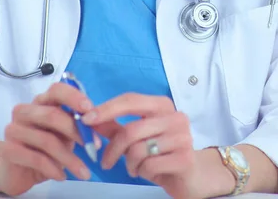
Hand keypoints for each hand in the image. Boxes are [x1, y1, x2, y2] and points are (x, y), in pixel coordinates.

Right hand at [0, 83, 100, 195]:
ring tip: (84, 172)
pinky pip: (36, 158)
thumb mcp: (67, 132)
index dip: (74, 97)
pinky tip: (62, 175)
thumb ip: (81, 123)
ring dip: (70, 158)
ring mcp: (14, 129)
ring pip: (47, 140)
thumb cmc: (47, 146)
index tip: (90, 110)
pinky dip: (53, 168)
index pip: (57, 90)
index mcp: (41, 101)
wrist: (18, 170)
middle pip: (52, 115)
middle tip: (94, 147)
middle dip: (77, 132)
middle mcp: (25, 111)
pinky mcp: (8, 150)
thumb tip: (102, 119)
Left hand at [81, 93, 201, 198]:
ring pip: (138, 150)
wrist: (191, 175)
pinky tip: (149, 171)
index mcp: (163, 105)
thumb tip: (89, 118)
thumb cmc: (161, 153)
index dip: (106, 109)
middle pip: (131, 129)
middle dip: (113, 149)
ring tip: (136, 167)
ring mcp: (182, 137)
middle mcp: (175, 116)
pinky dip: (143, 172)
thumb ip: (114, 127)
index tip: (86, 120)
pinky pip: (149, 165)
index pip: (130, 100)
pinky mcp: (185, 158)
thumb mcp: (136, 138)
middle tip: (105, 162)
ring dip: (130, 164)